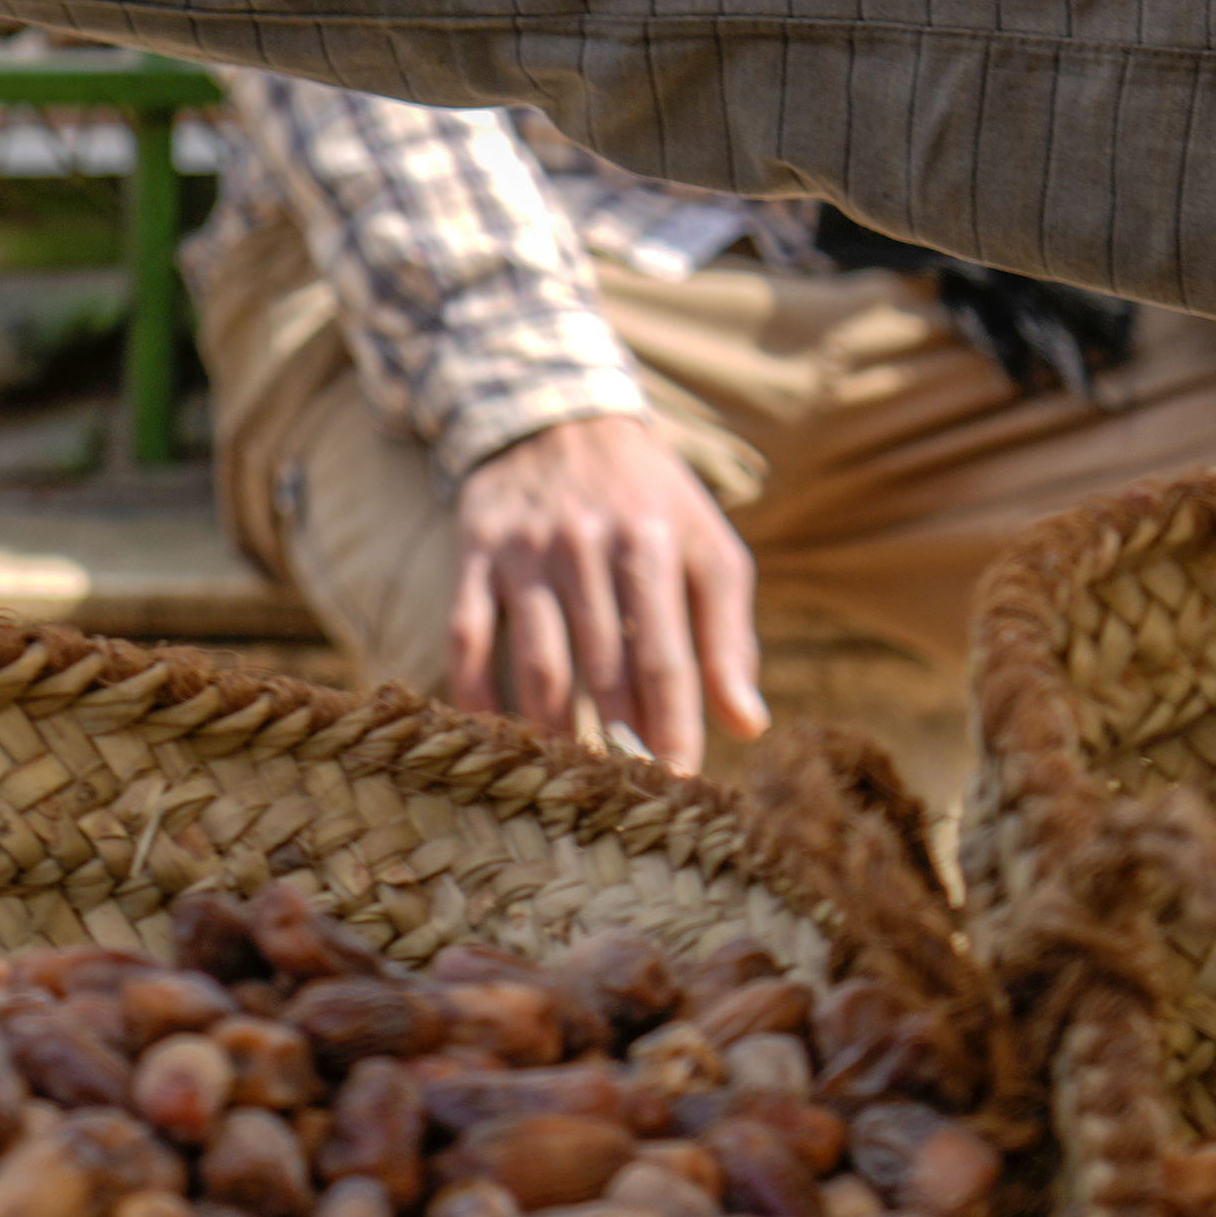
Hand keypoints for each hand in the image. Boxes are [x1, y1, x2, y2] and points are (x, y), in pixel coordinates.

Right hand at [447, 412, 767, 771]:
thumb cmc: (649, 499)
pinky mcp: (475, 552)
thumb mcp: (706, 544)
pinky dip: (477, 693)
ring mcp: (525, 549)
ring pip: (537, 659)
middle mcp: (586, 543)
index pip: (666, 654)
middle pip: (602, 666)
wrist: (559, 414)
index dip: (674, 726)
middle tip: (630, 801)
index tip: (682, 784)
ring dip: (555, 730)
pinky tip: (497, 739)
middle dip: (619, 741)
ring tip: (572, 783)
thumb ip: (730, 632)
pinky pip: (467, 635)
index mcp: (653, 539)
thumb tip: (747, 725)